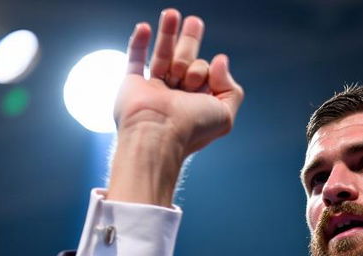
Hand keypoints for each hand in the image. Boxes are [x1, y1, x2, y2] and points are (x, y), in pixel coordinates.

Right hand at [116, 9, 242, 154]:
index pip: (205, 74)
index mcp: (196, 103)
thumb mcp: (225, 113)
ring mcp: (153, 90)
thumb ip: (230, 88)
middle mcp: (175, 96)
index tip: (197, 81)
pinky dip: (138, 43)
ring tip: (172, 13)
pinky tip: (145, 27)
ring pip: (161, 55)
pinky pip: (134, 60)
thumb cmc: (191, 128)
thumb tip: (220, 60)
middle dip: (190, 41)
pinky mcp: (132, 85)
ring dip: (167, 33)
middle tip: (195, 21)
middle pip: (184, 60)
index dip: (205, 71)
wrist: (157, 134)